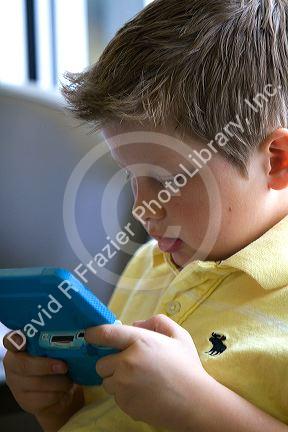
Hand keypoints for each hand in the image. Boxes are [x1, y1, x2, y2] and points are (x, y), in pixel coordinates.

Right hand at [2, 331, 83, 429]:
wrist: (57, 389)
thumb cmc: (56, 361)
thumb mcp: (55, 348)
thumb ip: (56, 341)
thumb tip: (74, 335)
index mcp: (19, 346)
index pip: (10, 340)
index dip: (15, 341)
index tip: (21, 341)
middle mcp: (12, 365)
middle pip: (25, 365)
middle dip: (46, 366)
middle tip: (64, 367)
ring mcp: (16, 385)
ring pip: (37, 384)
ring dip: (58, 382)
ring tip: (69, 379)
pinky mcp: (25, 402)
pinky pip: (44, 398)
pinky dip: (58, 394)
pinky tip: (64, 390)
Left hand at [84, 314, 209, 430]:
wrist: (195, 403)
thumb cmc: (187, 367)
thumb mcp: (179, 336)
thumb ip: (157, 322)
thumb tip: (135, 325)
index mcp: (140, 342)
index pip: (105, 333)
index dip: (93, 333)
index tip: (89, 335)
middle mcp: (127, 362)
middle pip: (101, 363)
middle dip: (112, 363)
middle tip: (130, 365)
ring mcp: (124, 386)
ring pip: (107, 381)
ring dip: (117, 380)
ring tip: (139, 381)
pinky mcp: (125, 404)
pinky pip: (116, 397)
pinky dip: (124, 395)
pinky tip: (143, 393)